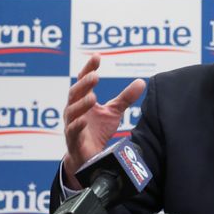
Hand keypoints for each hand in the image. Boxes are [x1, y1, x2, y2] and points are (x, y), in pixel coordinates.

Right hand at [62, 54, 145, 188]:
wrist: (89, 157)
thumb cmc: (97, 131)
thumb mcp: (113, 112)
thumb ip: (125, 98)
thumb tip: (141, 81)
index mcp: (83, 100)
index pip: (84, 80)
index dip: (89, 68)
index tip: (97, 56)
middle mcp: (74, 109)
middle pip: (75, 93)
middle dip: (84, 84)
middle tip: (95, 76)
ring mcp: (71, 124)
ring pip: (72, 111)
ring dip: (81, 104)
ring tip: (93, 97)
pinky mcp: (72, 140)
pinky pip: (72, 131)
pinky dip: (77, 125)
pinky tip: (83, 120)